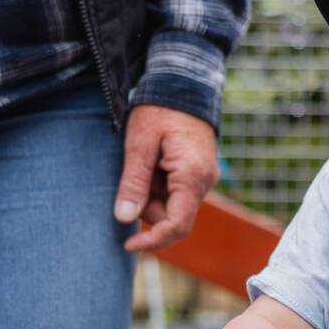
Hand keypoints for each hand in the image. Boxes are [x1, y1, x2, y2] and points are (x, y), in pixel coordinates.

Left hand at [114, 105, 218, 253]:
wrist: (184, 83)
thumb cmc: (160, 109)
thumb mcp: (139, 144)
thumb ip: (133, 183)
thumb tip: (124, 219)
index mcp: (192, 177)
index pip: (176, 226)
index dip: (152, 241)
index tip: (127, 245)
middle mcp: (205, 182)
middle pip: (173, 217)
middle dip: (148, 208)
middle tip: (134, 177)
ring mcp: (204, 178)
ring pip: (173, 205)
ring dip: (153, 194)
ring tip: (145, 160)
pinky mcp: (199, 173)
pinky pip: (177, 192)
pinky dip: (160, 185)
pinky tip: (154, 162)